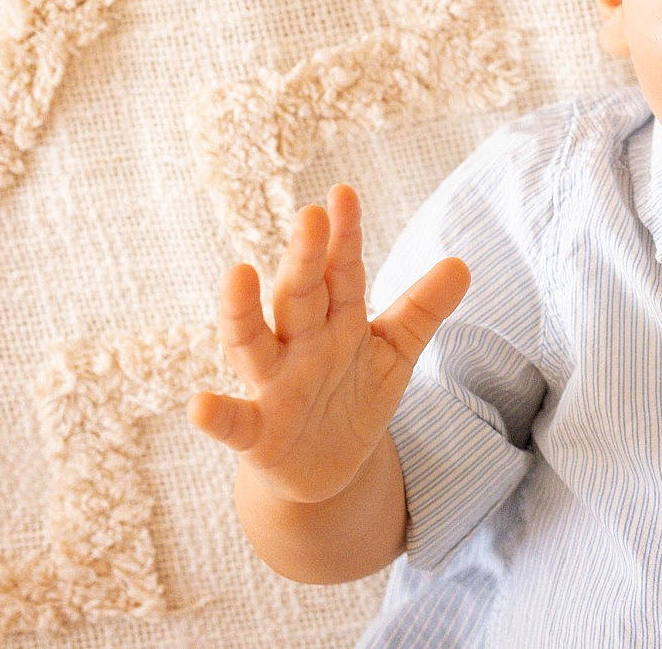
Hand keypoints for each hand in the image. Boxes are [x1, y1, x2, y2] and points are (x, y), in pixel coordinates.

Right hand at [186, 183, 470, 505]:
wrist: (327, 468)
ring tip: (237, 273)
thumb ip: (422, 310)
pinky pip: (233, 423)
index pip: (341, 272)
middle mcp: (299, 345)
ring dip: (242, 312)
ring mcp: (273, 386)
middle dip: (305, 258)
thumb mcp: (395, 352)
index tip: (344, 193)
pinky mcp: (256, 434)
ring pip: (252, 344)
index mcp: (336, 321)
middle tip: (310, 216)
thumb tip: (462, 263)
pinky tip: (199, 404)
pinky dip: (216, 415)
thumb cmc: (353, 395)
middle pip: (300, 295)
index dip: (344, 235)